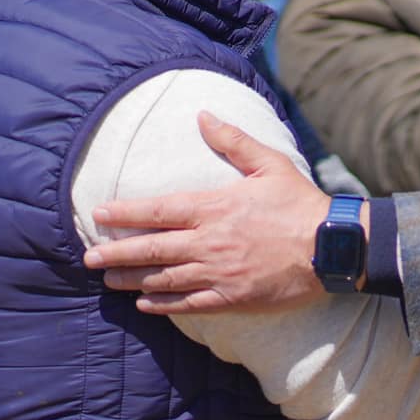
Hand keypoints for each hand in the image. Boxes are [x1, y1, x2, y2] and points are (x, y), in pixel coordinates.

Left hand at [82, 111, 331, 314]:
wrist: (330, 248)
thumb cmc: (300, 203)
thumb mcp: (269, 163)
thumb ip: (233, 140)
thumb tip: (204, 115)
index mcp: (214, 207)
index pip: (157, 210)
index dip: (125, 213)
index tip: (99, 214)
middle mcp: (208, 242)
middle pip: (151, 248)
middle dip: (116, 252)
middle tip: (88, 257)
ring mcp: (217, 273)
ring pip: (163, 278)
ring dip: (131, 280)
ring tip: (108, 280)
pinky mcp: (230, 298)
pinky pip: (187, 304)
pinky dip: (162, 304)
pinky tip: (144, 304)